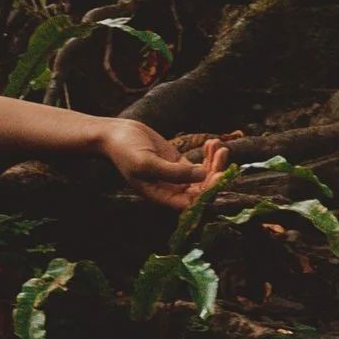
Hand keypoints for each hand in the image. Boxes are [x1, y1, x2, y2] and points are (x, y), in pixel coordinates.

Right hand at [95, 118, 230, 209]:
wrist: (115, 135)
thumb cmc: (126, 150)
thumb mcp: (147, 162)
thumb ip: (173, 172)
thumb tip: (202, 175)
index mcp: (163, 197)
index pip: (192, 203)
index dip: (208, 193)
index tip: (217, 175)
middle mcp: (171, 191)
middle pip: (202, 191)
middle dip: (216, 174)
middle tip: (223, 154)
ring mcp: (176, 177)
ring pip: (204, 177)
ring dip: (215, 163)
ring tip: (219, 145)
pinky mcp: (178, 164)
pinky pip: (200, 165)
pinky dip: (208, 155)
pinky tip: (213, 142)